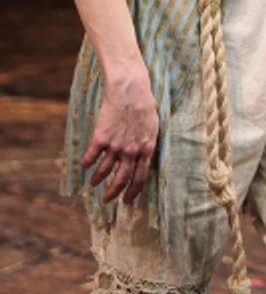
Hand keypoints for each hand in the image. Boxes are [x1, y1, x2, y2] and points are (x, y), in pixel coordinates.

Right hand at [82, 71, 158, 204]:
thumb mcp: (153, 128)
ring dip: (97, 180)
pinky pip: (91, 158)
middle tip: (107, 200)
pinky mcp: (101, 138)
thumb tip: (143, 162)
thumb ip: (147, 146)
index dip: (134, 192)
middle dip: (113, 193)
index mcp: (147, 149)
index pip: (140, 177)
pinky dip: (86, 164)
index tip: (128, 202)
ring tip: (94, 183)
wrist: (130, 91)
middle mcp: (131, 151)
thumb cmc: (144, 107)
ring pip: (103, 171)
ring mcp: (116, 146)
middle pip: (121, 179)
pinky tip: (85, 166)